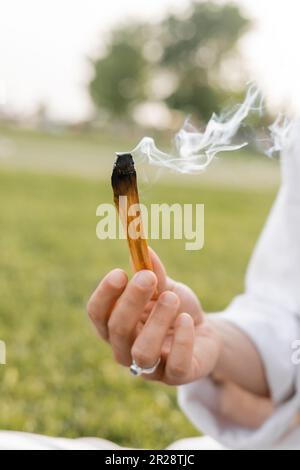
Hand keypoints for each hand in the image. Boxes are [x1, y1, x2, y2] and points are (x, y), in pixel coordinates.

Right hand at [87, 249, 221, 384]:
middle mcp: (125, 349)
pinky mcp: (175, 377)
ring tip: (171, 298)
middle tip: (148, 277)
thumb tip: (145, 249)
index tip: (120, 272)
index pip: (97, 314)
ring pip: (142, 351)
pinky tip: (187, 320)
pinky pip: (174, 365)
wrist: (204, 331)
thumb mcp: (166, 286)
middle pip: (116, 330)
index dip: (104, 294)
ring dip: (156, 321)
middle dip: (131, 301)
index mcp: (115, 325)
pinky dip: (181, 340)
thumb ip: (155, 273)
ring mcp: (149, 368)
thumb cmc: (175, 308)